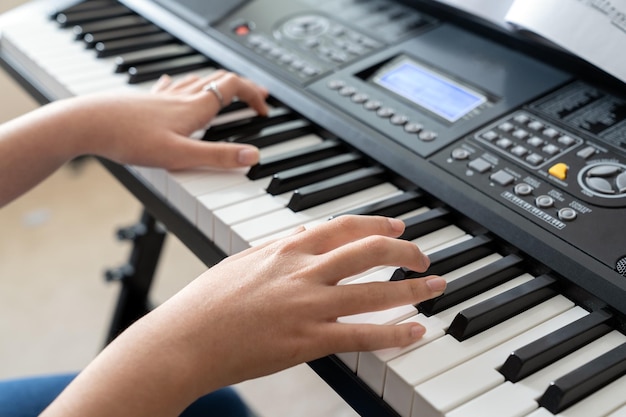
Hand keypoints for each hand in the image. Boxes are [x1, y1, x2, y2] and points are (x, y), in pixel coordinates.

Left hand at [73, 71, 268, 169]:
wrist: (87, 124)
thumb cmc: (129, 138)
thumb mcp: (180, 155)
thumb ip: (218, 156)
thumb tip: (253, 157)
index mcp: (194, 107)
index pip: (233, 87)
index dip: (253, 94)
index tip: (264, 109)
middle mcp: (181, 97)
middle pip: (219, 81)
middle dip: (242, 87)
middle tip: (257, 97)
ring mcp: (162, 97)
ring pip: (197, 81)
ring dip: (217, 84)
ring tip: (227, 92)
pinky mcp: (145, 101)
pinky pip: (170, 86)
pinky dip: (182, 84)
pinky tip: (173, 85)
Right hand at [152, 215, 444, 391]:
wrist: (185, 340)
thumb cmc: (208, 302)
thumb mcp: (244, 261)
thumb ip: (280, 246)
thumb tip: (304, 231)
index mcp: (286, 248)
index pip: (344, 226)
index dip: (378, 224)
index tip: (398, 226)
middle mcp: (302, 271)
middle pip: (369, 250)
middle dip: (405, 250)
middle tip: (423, 257)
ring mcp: (308, 305)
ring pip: (375, 290)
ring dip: (412, 287)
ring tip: (435, 287)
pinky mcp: (308, 340)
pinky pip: (362, 335)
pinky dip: (394, 333)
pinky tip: (416, 332)